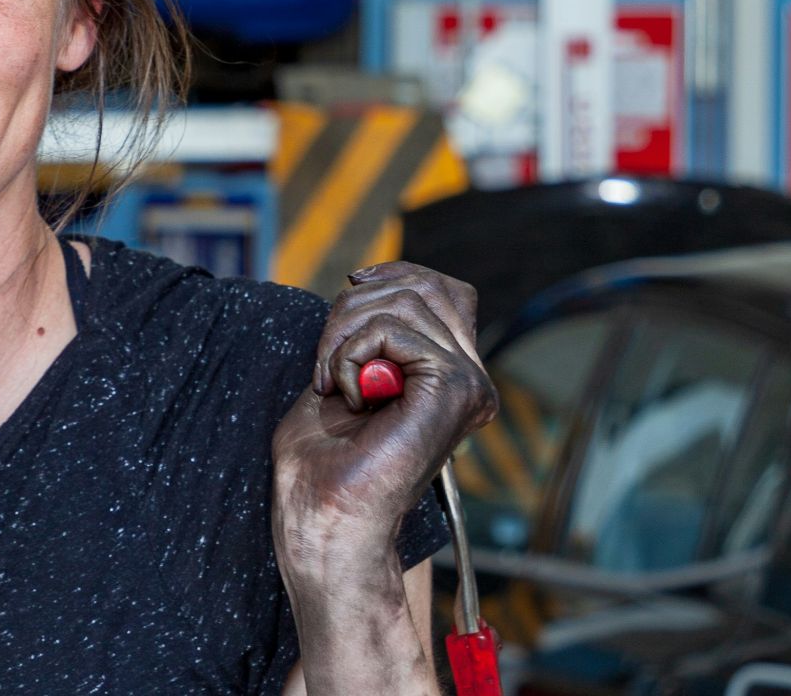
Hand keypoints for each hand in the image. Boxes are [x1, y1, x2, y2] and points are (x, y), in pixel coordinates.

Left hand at [271, 260, 497, 561]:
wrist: (324, 514)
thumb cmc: (321, 460)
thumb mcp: (343, 372)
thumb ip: (370, 331)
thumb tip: (373, 282)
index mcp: (449, 376)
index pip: (443, 290)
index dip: (394, 276)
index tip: (350, 289)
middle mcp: (469, 378)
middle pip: (422, 286)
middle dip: (353, 308)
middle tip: (325, 363)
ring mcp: (468, 382)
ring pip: (404, 301)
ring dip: (343, 335)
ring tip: (332, 382)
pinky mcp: (454, 387)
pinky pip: (391, 330)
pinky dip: (349, 354)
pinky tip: (346, 395)